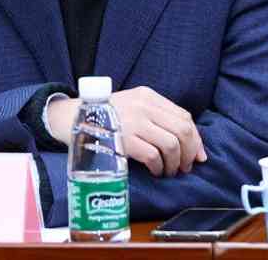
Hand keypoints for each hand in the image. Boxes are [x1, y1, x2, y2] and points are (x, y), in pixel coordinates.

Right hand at [46, 86, 206, 176]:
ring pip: (172, 144)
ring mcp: (133, 122)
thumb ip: (155, 117)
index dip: (196, 138)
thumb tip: (189, 145)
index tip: (198, 155)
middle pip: (182, 130)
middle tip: (185, 167)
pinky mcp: (124, 139)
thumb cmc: (103, 116)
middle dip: (190, 152)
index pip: (183, 116)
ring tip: (168, 171)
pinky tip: (155, 171)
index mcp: (147, 95)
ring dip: (175, 163)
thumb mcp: (130, 105)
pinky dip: (159, 167)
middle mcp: (143, 106)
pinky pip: (153, 156)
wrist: (69, 118)